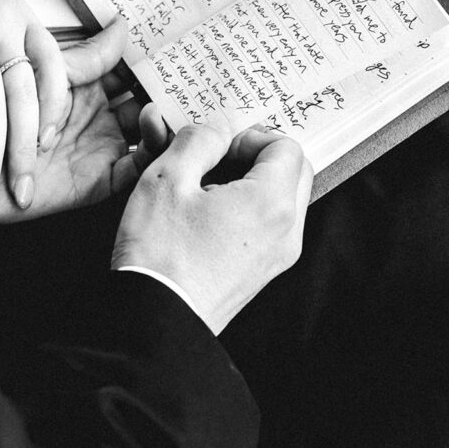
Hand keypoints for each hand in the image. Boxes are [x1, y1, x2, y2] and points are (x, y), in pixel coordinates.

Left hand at [0, 21, 168, 221]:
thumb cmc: (4, 111)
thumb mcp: (52, 75)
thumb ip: (92, 57)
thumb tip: (124, 24)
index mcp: (92, 90)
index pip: (135, 75)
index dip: (157, 64)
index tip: (184, 48)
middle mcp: (103, 119)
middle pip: (149, 105)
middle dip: (171, 94)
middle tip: (196, 79)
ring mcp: (104, 149)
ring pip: (150, 137)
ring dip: (164, 121)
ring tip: (162, 104)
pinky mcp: (101, 180)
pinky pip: (137, 168)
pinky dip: (153, 150)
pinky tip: (154, 128)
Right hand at [112, 123, 312, 333]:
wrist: (155, 320)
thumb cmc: (159, 253)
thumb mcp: (167, 179)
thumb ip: (198, 140)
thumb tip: (216, 127)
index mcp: (271, 203)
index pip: (285, 146)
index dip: (249, 135)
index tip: (215, 143)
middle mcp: (287, 230)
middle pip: (293, 170)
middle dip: (257, 155)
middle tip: (215, 157)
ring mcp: (277, 255)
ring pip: (283, 198)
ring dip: (252, 181)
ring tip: (204, 186)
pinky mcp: (262, 272)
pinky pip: (270, 225)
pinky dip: (248, 208)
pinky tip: (206, 214)